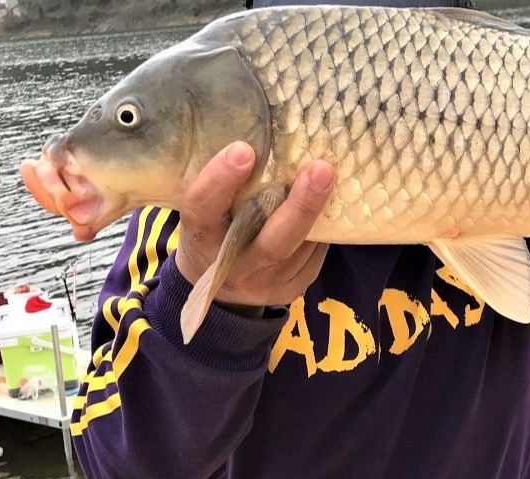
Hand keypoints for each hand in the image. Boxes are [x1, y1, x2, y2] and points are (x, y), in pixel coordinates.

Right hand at [175, 141, 333, 308]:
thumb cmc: (213, 233)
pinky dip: (322, 229)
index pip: (203, 210)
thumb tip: (265, 136)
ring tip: (329, 177)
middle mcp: (232, 269)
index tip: (244, 149)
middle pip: (273, 243)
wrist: (220, 289)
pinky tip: (325, 207)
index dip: (220, 181)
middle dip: (301, 206)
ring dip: (318, 212)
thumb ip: (225, 188)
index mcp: (200, 241)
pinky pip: (315, 256)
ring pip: (301, 248)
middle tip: (322, 169)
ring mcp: (265, 286)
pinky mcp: (291, 291)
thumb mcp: (206, 211)